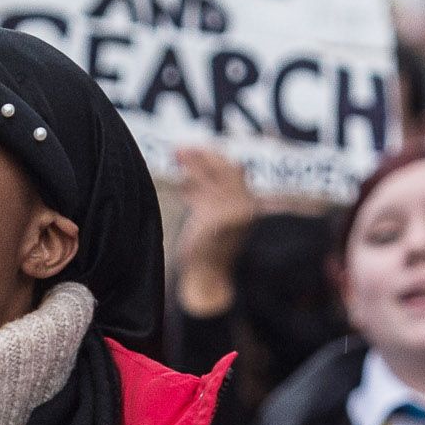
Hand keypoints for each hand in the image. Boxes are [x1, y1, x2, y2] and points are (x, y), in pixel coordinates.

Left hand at [172, 146, 257, 319]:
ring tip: (176, 155)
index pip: (233, 170)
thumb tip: (198, 167)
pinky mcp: (216, 221)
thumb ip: (212, 193)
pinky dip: (189, 187)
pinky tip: (180, 183)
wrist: (208, 277)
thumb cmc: (209, 248)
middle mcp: (245, 207)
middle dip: (202, 156)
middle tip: (181, 148)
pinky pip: (201, 196)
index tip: (195, 148)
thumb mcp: (216, 216)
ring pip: (210, 180)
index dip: (213, 156)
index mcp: (248, 205)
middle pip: (223, 170)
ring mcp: (232, 214)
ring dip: (192, 166)